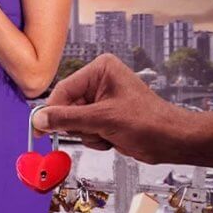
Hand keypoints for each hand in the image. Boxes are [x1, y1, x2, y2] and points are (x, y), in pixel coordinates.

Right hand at [33, 54, 187, 163]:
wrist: (174, 142)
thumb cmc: (149, 123)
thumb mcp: (102, 119)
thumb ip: (67, 118)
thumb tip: (39, 119)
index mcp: (100, 70)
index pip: (64, 89)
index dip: (51, 110)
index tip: (38, 127)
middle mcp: (99, 81)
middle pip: (67, 106)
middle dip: (77, 124)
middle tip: (89, 131)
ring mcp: (101, 100)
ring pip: (74, 120)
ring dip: (87, 133)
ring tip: (107, 134)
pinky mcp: (105, 116)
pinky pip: (84, 128)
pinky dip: (94, 138)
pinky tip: (111, 138)